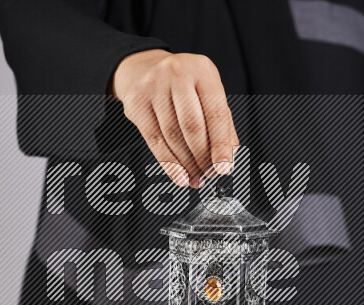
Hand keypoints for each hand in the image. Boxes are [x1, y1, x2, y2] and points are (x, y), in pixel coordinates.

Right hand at [111, 49, 238, 187]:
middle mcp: (177, 73)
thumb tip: (228, 159)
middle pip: (192, 126)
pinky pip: (154, 139)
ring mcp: (153, 85)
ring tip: (195, 177)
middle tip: (208, 174)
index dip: (221, 144)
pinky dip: (169, 163)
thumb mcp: (207, 94)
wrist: (143, 68)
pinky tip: (178, 174)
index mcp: (203, 70)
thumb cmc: (183, 85)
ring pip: (172, 136)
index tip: (224, 167)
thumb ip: (222, 124)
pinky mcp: (136, 101)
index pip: (216, 113)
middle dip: (202, 157)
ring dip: (186, 164)